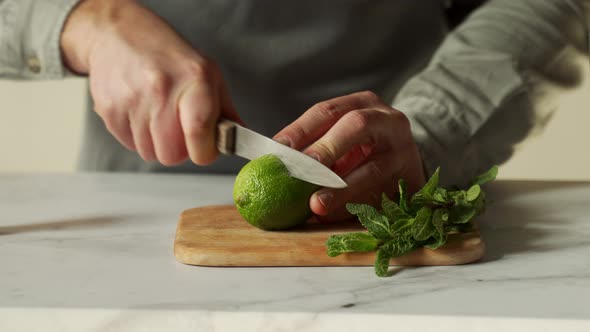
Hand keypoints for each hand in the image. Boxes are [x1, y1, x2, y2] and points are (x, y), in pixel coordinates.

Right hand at [60, 0, 241, 164]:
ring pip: (150, 153)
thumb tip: (240, 139)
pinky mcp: (109, 109)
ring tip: (157, 114)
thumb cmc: (168, 56)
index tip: (205, 148)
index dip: (204, 151)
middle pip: (171, 155)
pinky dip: (137, 135)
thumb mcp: (208, 73)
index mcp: (195, 81)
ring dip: (156, 142)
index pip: (200, 134)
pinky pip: (129, 144)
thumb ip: (226, 111)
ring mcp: (132, 99)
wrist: (119, 35)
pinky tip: (140, 111)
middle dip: (178, 149)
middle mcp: (162, 89)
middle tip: (178, 128)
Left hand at [274, 91, 425, 220]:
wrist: (408, 168)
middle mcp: (386, 119)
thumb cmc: (363, 153)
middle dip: (325, 148)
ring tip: (316, 203)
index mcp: (362, 104)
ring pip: (372, 166)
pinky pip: (381, 194)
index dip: (300, 129)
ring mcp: (404, 148)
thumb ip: (312, 149)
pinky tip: (333, 215)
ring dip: (340, 187)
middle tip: (300, 169)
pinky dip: (355, 205)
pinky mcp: (413, 178)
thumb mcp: (340, 141)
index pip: (327, 111)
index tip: (276, 149)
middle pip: (355, 125)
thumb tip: (268, 165)